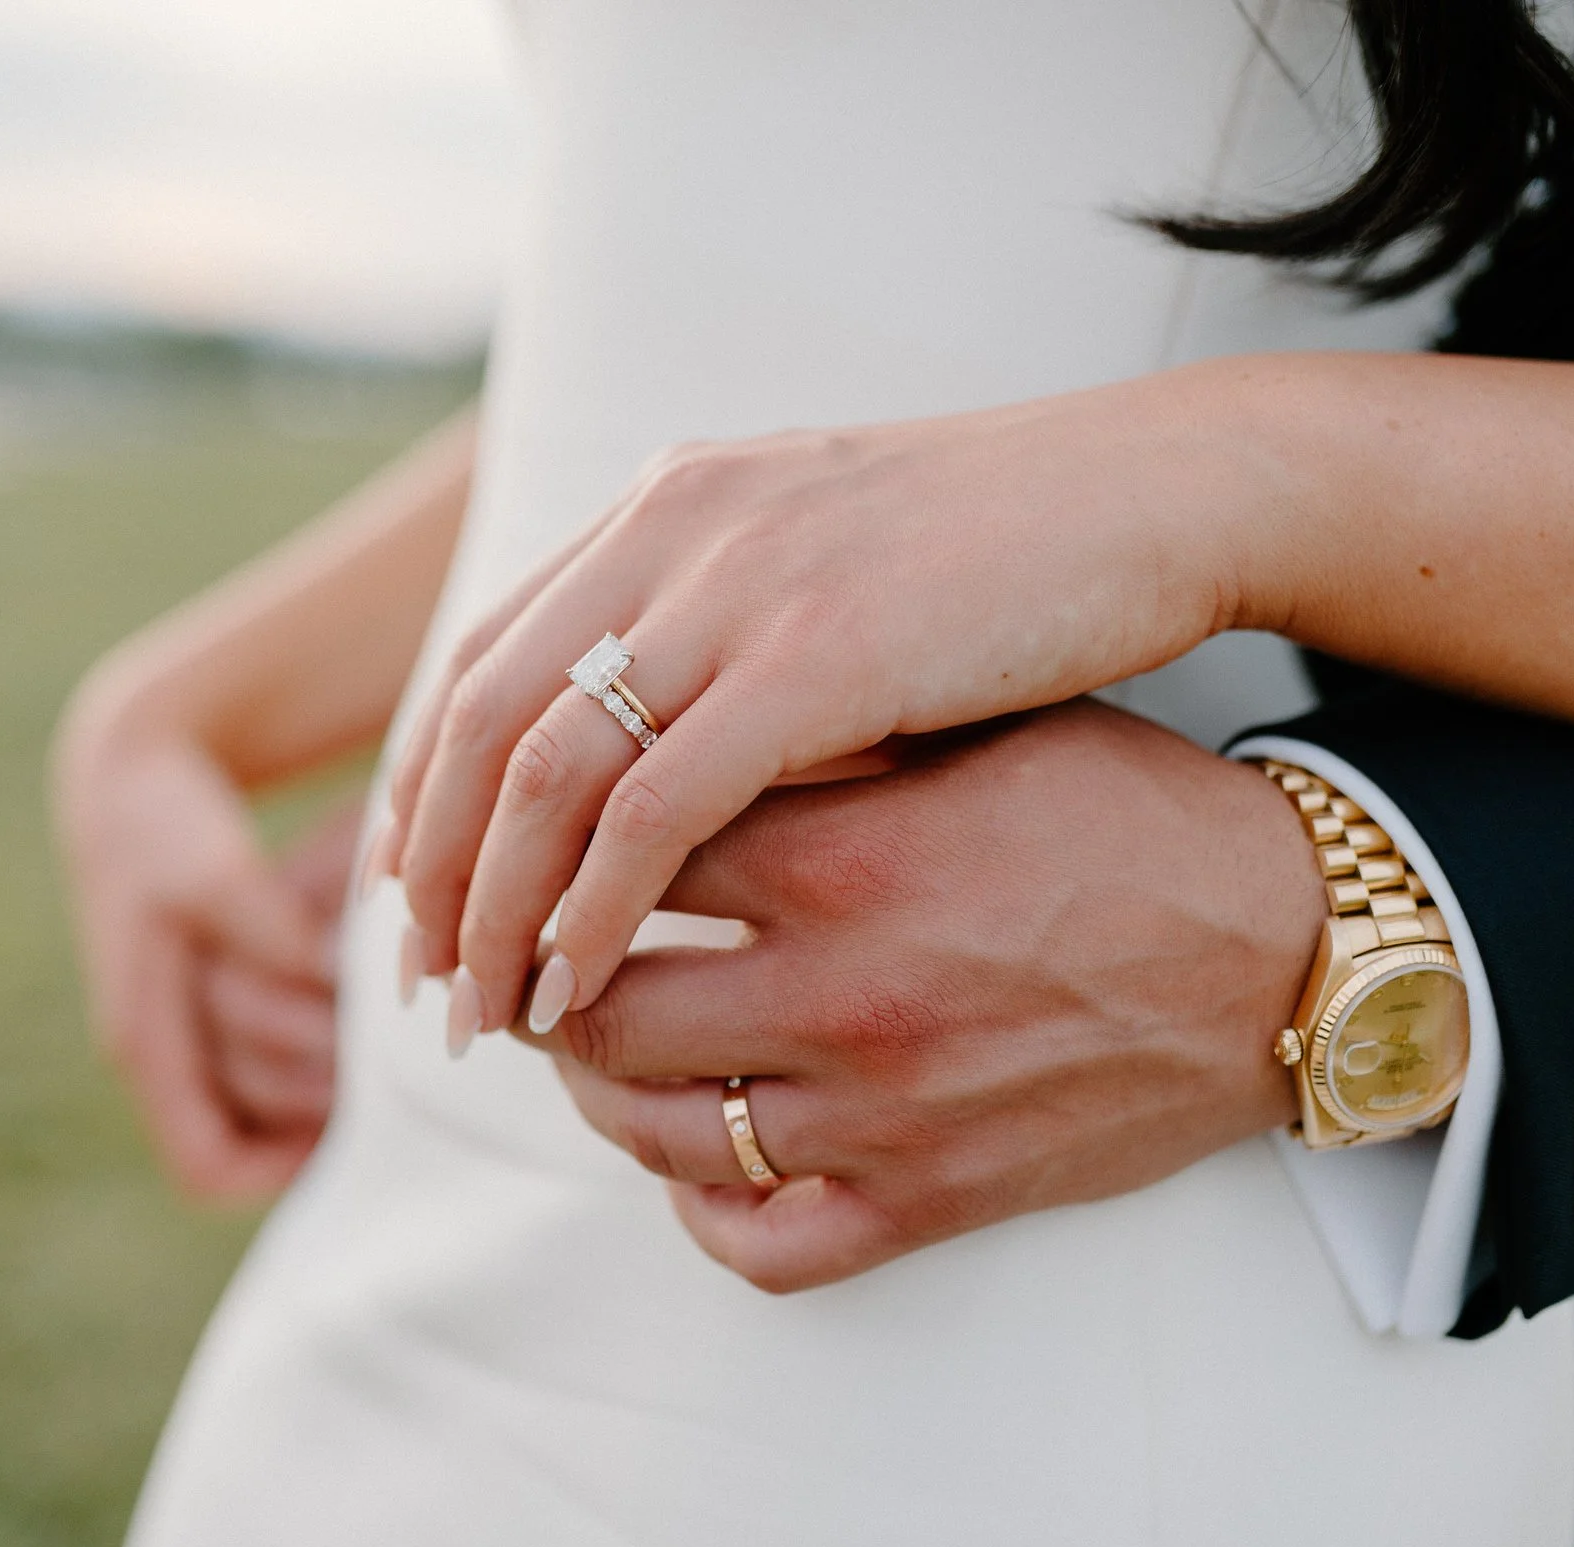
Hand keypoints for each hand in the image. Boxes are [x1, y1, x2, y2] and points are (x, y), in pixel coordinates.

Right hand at [55, 715, 355, 1198]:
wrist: (125, 791)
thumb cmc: (163, 829)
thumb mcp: (210, 870)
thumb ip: (267, 928)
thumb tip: (327, 978)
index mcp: (145, 1038)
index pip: (209, 1165)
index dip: (281, 1169)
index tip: (349, 1128)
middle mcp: (158, 1059)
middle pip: (249, 1140)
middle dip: (317, 1111)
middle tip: (385, 1069)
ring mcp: (178, 1044)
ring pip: (261, 1114)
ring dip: (320, 1092)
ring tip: (380, 1051)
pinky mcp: (200, 1021)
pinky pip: (259, 1086)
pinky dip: (310, 1074)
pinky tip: (362, 1039)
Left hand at [377, 367, 1288, 1039]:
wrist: (1155, 505)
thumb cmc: (1009, 567)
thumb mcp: (824, 574)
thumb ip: (722, 637)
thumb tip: (651, 752)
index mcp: (668, 510)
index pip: (485, 663)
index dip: (429, 792)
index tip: (417, 900)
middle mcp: (674, 533)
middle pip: (482, 723)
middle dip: (437, 869)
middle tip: (427, 987)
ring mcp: (739, 588)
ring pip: (541, 769)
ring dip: (498, 907)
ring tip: (488, 1015)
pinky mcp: (815, 658)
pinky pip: (652, 806)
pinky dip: (594, 906)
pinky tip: (578, 986)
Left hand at [514, 699, 1323, 1291]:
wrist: (1289, 955)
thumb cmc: (1136, 817)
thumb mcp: (981, 731)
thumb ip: (825, 735)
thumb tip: (677, 721)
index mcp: (842, 858)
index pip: (618, 858)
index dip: (559, 851)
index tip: (545, 846)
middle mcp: (840, 995)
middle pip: (599, 1011)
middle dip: (546, 986)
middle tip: (537, 959)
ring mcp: (878, 1115)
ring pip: (654, 1132)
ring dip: (602, 1092)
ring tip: (602, 1045)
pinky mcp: (927, 1201)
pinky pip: (757, 1242)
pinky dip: (702, 1208)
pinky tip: (699, 1157)